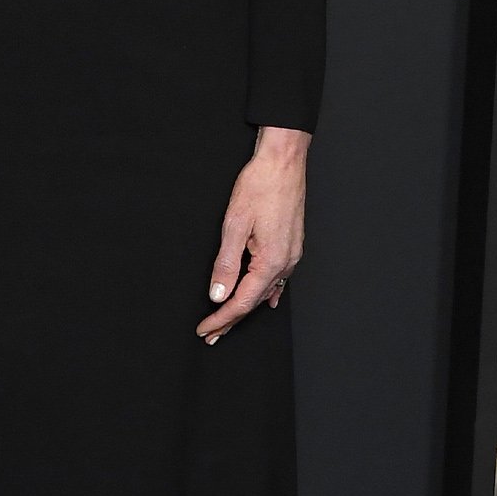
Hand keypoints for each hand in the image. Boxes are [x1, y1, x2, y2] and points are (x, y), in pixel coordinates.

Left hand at [196, 127, 308, 343]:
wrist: (283, 162)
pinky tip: (265, 299)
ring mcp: (291, 254)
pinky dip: (266, 291)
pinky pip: (278, 277)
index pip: (242, 301)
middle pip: (254, 300)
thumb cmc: (259, 186)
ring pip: (266, 290)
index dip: (221, 318)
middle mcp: (285, 262)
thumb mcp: (235, 223)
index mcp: (271, 261)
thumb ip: (226, 262)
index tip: (205, 329)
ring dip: (246, 305)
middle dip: (231, 318)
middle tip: (211, 333)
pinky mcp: (291, 245)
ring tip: (228, 320)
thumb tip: (218, 294)